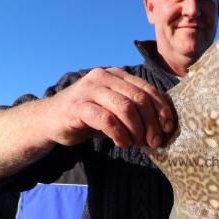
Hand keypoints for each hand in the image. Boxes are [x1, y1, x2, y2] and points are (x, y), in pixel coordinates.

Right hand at [42, 67, 174, 148]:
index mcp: (118, 75)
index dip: (162, 110)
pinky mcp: (77, 106)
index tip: (168, 129)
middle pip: (139, 99)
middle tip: (154, 142)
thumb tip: (163, 128)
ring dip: (136, 129)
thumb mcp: (116, 109)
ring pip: (125, 107)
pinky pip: (106, 119)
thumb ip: (136, 111)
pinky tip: (122, 143)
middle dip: (151, 123)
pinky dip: (119, 134)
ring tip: (137, 143)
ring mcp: (89, 89)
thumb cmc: (89, 116)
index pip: (148, 89)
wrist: (51, 120)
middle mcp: (104, 76)